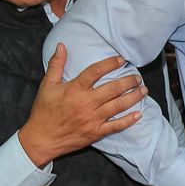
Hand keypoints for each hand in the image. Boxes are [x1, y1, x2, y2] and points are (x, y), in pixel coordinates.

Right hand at [18, 44, 146, 165]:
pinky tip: (139, 114)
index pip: (96, 71)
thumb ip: (56, 65)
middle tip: (138, 77)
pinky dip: (129, 120)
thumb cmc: (43, 111)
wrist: (41, 139)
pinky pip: (116, 126)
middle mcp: (86, 103)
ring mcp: (93, 119)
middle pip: (113, 89)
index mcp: (74, 89)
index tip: (121, 60)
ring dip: (133, 97)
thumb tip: (61, 46)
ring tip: (143, 90)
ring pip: (118, 105)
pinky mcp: (96, 133)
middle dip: (129, 81)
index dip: (110, 63)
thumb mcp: (46, 86)